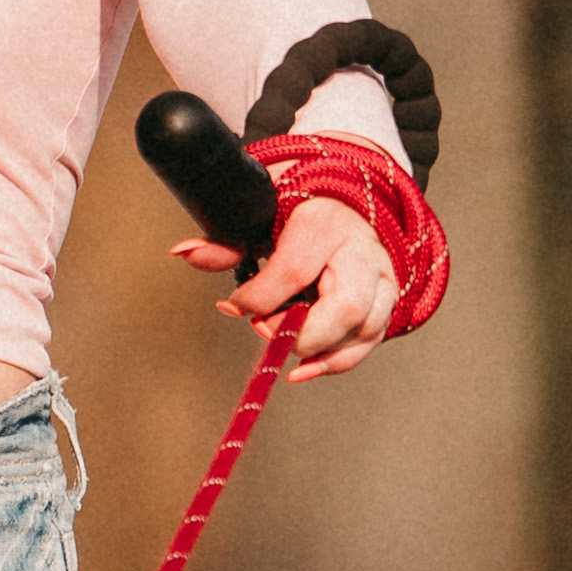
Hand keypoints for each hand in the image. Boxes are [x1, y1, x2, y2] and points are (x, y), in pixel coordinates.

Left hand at [187, 188, 400, 377]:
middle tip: (263, 329)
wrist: (343, 199)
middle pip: (344, 307)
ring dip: (319, 351)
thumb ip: (225, 241)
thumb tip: (184, 253)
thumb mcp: (258, 215)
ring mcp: (380, 277)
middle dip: (300, 333)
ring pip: (364, 328)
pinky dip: (335, 363)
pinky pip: (369, 341)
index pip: (292, 271)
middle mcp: (361, 250)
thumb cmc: (296, 208)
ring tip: (281, 346)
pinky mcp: (387, 300)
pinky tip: (302, 370)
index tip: (232, 306)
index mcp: (324, 223)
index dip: (257, 299)